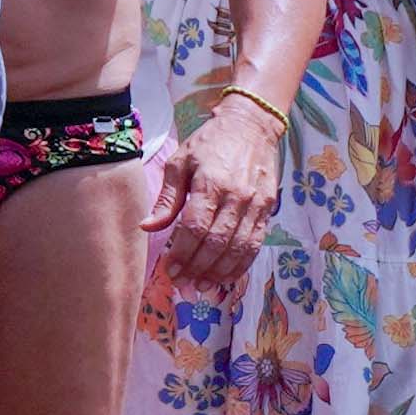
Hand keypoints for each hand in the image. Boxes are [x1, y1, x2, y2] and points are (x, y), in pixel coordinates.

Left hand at [150, 89, 283, 290]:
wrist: (251, 127)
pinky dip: (241, 265)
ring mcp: (256, 206)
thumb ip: (167, 198)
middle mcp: (238, 197)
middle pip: (218, 243)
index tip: (170, 268)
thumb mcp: (180, 162)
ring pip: (239, 249)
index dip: (183, 252)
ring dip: (219, 272)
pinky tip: (226, 277)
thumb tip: (147, 226)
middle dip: (198, 267)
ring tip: (202, 286)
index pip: (196, 227)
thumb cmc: (208, 143)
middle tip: (182, 283)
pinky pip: (255, 245)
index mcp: (211, 183)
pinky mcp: (268, 211)